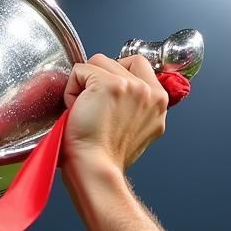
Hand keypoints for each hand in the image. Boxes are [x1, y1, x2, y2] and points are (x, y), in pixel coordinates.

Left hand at [60, 54, 168, 177]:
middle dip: (100, 80)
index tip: (107, 102)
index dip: (116, 76)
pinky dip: (70, 91)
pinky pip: (79, 70)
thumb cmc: (107, 158)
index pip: (138, 65)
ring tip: (86, 112)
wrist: (95, 169)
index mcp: (160, 102)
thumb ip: (137, 106)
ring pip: (98, 62)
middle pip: (117, 61)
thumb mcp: (136, 130)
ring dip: (85, 85)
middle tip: (95, 111)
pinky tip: (76, 112)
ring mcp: (131, 86)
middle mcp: (150, 92)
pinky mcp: (108, 84)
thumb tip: (121, 93)